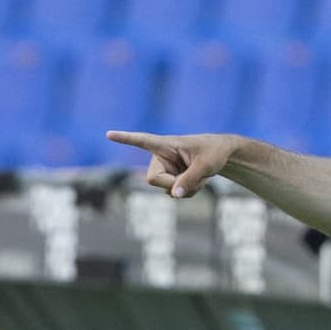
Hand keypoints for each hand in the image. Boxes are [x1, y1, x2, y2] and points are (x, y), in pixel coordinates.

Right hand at [105, 131, 237, 197]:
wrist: (222, 155)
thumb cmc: (213, 153)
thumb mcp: (206, 166)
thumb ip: (190, 180)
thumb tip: (173, 196)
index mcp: (166, 144)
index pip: (142, 141)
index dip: (125, 139)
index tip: (109, 134)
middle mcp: (161, 157)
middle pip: (154, 179)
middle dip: (173, 184)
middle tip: (193, 179)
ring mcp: (165, 169)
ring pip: (166, 190)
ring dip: (185, 189)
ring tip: (200, 177)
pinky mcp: (171, 179)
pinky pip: (174, 194)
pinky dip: (188, 192)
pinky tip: (197, 182)